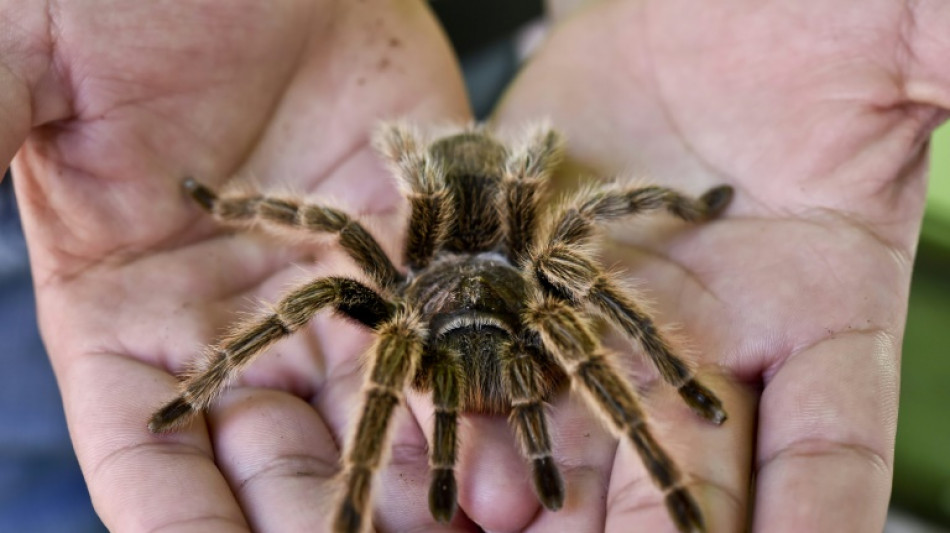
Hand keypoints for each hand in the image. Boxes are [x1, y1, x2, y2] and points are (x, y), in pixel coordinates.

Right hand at [11, 1, 470, 530]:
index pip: (150, 463)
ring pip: (368, 420)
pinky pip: (438, 340)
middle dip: (316, 523)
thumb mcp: (23, 59)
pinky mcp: (409, 248)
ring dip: (403, 484)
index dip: (184, 531)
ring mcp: (330, 290)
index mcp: (121, 311)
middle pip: (271, 466)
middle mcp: (231, 320)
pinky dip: (464, 397)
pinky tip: (495, 449)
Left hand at [488, 0, 949, 530]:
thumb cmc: (819, 17)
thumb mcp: (909, 36)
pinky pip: (512, 343)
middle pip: (688, 464)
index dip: (815, 518)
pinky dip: (485, 398)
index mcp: (824, 305)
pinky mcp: (546, 263)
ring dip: (552, 487)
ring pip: (585, 425)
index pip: (831, 445)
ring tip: (509, 523)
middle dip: (654, 525)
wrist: (702, 3)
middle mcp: (718, 331)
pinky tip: (458, 447)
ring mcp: (621, 303)